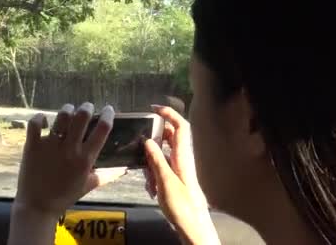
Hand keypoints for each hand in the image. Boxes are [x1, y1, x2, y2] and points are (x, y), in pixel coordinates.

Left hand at [13, 103, 126, 217]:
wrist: (38, 205)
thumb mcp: (89, 185)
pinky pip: (35, 123)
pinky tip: (45, 120)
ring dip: (67, 110)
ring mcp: (50, 145)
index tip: (109, 110)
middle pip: (82, 117)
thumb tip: (124, 169)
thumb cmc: (65, 196)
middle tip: (87, 107)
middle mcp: (70, 149)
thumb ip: (107, 176)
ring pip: (61, 116)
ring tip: (69, 111)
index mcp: (85, 158)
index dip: (108, 115)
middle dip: (87, 107)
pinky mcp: (33, 145)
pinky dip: (40, 118)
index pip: (102, 129)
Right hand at [144, 105, 219, 244]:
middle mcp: (182, 159)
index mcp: (183, 157)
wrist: (194, 227)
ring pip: (161, 155)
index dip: (169, 114)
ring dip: (151, 164)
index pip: (180, 126)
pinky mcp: (175, 179)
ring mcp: (179, 169)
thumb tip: (147, 140)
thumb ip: (156, 160)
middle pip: (168, 139)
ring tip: (149, 181)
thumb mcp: (165, 182)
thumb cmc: (183, 207)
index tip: (153, 108)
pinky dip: (153, 175)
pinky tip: (152, 189)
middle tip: (141, 150)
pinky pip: (161, 169)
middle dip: (152, 143)